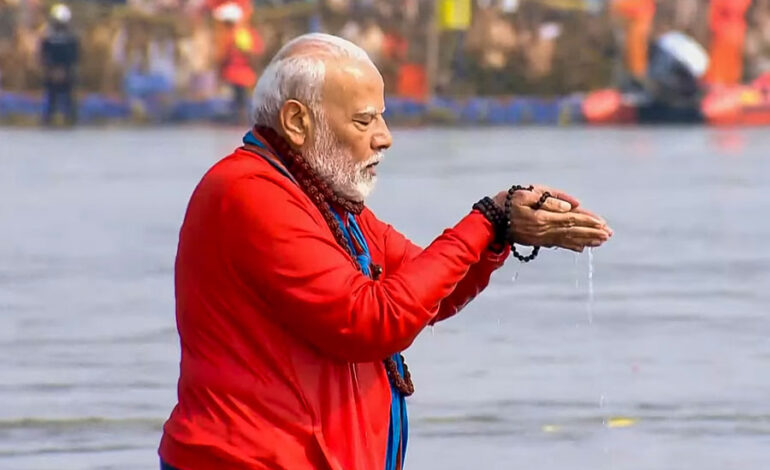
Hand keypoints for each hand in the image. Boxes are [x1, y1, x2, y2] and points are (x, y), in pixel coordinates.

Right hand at [492, 186, 611, 251]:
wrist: (489, 220)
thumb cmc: (507, 202)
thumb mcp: (525, 193)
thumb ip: (549, 199)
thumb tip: (572, 206)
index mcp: (542, 218)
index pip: (571, 219)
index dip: (588, 221)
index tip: (603, 223)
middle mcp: (544, 231)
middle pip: (573, 231)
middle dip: (592, 232)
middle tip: (609, 234)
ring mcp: (541, 238)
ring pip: (568, 239)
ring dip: (586, 240)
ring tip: (601, 241)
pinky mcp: (537, 241)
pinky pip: (558, 244)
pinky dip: (572, 245)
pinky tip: (582, 248)